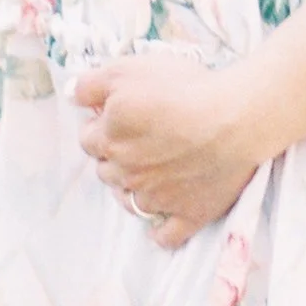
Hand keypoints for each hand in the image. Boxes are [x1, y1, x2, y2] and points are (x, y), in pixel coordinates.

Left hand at [73, 46, 270, 247]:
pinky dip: (161, 230)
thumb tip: (71, 95)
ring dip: (133, 189)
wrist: (235, 119)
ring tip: (150, 173)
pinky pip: (166, 235)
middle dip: (115, 156)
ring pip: (130, 202)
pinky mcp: (187, 214)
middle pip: (106, 170)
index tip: (116, 116)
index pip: (87, 138)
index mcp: (109, 138)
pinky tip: (163, 219)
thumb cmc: (184, 89)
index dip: (100, 125)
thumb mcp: (130, 70)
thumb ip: (92, 84)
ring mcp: (156, 198)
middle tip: (137, 140)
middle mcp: (126, 173)